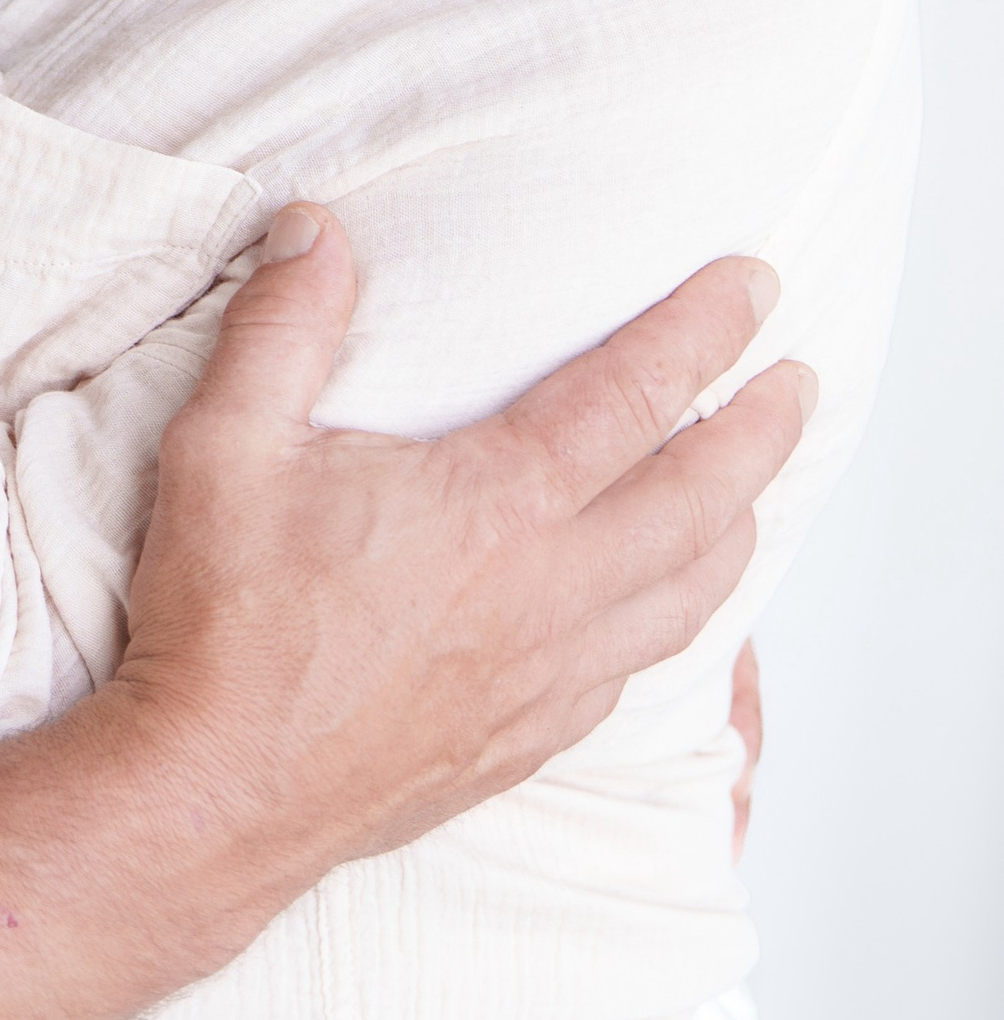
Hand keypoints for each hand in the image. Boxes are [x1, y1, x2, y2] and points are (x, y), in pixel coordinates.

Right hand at [121, 206, 807, 880]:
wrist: (219, 790)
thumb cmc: (224, 621)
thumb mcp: (228, 445)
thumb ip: (281, 325)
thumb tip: (315, 229)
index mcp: (494, 507)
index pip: (634, 397)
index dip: (703, 333)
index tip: (752, 287)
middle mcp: (548, 591)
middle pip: (701, 499)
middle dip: (762, 431)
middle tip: (798, 381)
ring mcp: (547, 676)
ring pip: (690, 597)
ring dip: (737, 529)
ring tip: (754, 489)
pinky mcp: (526, 739)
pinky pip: (638, 671)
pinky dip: (676, 621)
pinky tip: (662, 607)